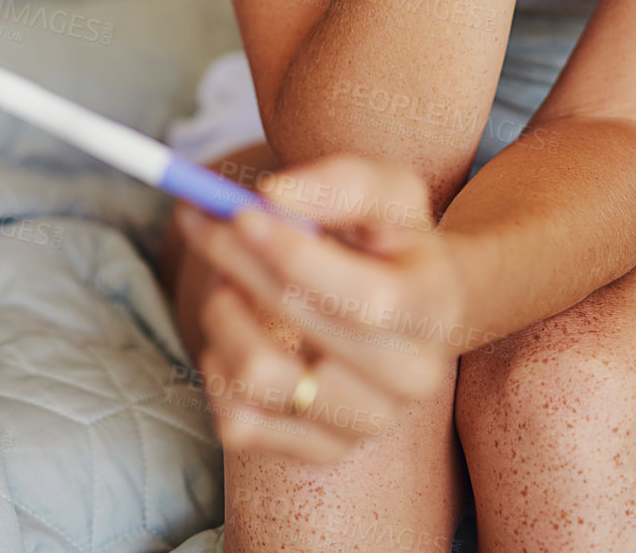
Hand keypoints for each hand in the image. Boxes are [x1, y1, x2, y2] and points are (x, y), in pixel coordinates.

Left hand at [175, 155, 474, 463]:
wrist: (417, 307)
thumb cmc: (394, 239)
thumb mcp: (389, 190)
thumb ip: (340, 183)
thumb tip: (272, 196)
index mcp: (432, 309)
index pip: (362, 298)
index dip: (292, 253)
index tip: (240, 211)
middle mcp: (408, 379)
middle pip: (299, 328)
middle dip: (238, 263)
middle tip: (204, 220)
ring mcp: (364, 423)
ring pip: (258, 377)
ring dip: (223, 314)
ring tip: (227, 279)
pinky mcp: (319, 451)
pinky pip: (238, 423)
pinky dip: (218, 367)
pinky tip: (235, 329)